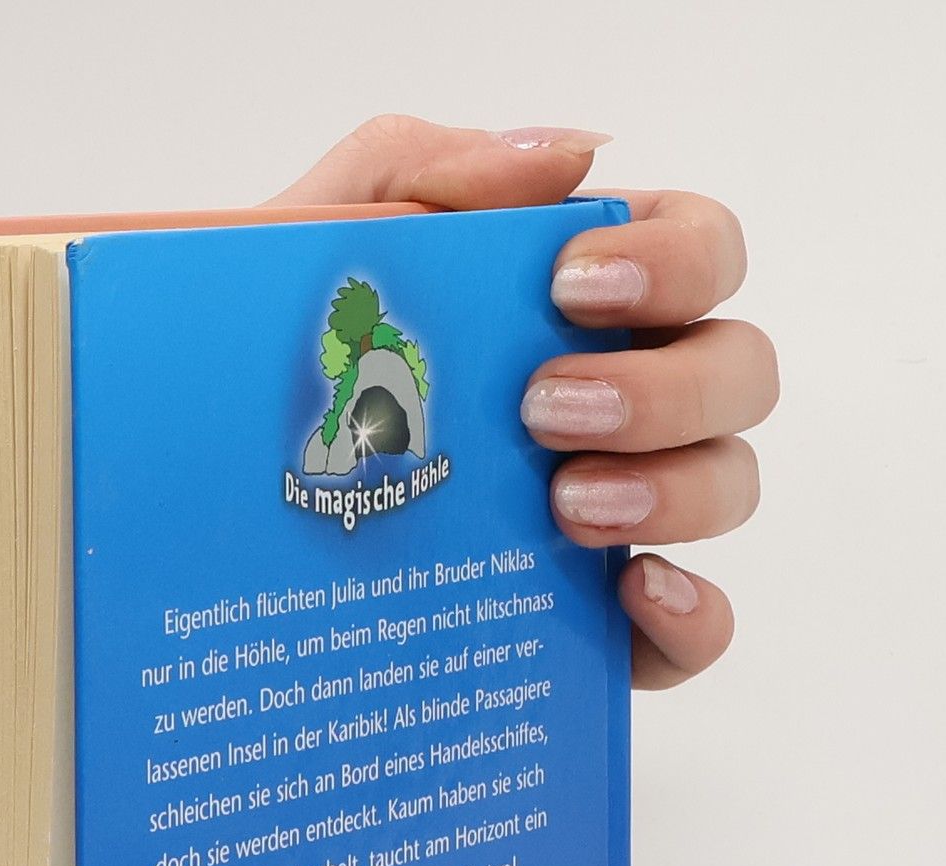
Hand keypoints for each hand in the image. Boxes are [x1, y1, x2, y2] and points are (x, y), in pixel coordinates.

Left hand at [270, 117, 775, 688]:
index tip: (569, 288)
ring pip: (730, 485)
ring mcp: (627, 513)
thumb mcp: (313, 253)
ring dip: (674, 490)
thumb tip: (567, 157)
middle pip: (739, 370)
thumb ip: (416, 172)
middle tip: (544, 411)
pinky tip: (631, 593)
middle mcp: (628, 400)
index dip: (674, 260)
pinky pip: (700, 629)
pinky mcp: (604, 623)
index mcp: (584, 302)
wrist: (206, 522)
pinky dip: (691, 614)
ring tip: (566, 508)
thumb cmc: (281, 378)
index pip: (703, 251)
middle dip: (663, 387)